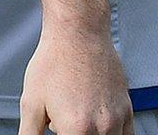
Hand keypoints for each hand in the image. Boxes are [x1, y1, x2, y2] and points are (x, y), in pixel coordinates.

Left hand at [19, 20, 132, 134]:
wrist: (78, 33)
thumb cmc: (53, 62)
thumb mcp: (31, 102)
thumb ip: (29, 133)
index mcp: (76, 129)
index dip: (60, 133)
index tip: (56, 127)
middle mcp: (102, 127)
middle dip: (72, 133)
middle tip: (60, 117)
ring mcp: (118, 119)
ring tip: (75, 115)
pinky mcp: (128, 110)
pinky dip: (109, 134)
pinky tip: (92, 120)